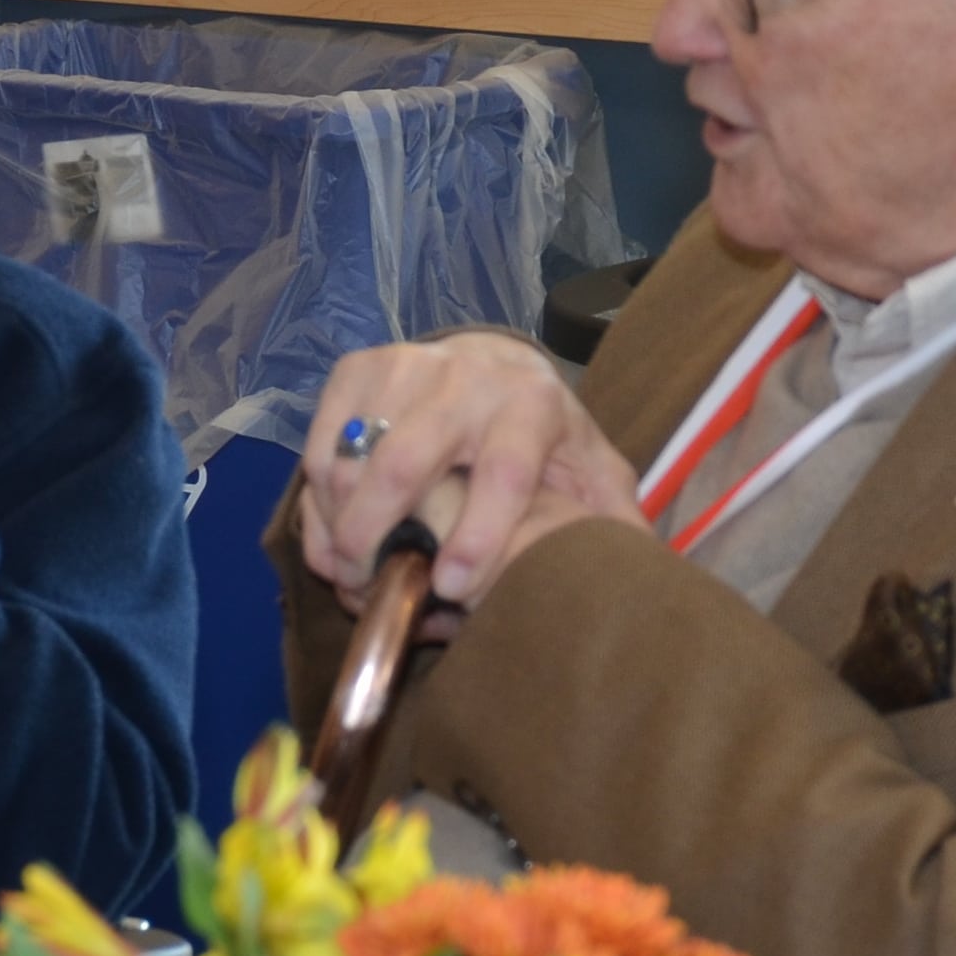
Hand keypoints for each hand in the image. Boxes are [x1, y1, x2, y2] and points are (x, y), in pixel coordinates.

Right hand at [297, 332, 644, 612]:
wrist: (497, 365)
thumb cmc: (545, 439)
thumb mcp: (591, 474)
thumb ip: (614, 523)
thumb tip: (638, 577)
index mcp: (534, 404)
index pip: (503, 470)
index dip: (478, 535)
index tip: (452, 590)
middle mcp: (467, 377)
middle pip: (404, 462)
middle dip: (376, 537)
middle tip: (367, 590)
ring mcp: (406, 367)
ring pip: (351, 458)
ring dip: (338, 527)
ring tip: (345, 575)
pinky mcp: (358, 369)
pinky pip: (320, 445)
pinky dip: (317, 501)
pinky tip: (332, 536)